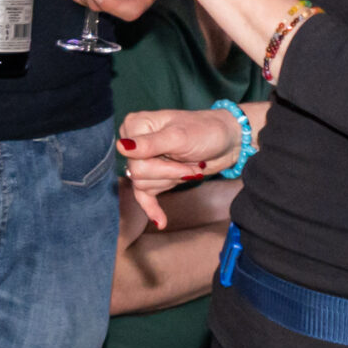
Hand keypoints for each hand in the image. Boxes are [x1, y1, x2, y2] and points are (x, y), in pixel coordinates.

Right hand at [117, 107, 242, 224]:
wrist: (225, 141)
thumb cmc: (205, 131)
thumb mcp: (179, 136)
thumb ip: (150, 143)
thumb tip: (122, 147)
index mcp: (135, 126)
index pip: (134, 159)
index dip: (161, 166)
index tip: (186, 160)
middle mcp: (134, 142)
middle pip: (138, 174)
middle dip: (170, 174)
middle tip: (193, 167)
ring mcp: (144, 159)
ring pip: (143, 185)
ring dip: (172, 181)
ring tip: (192, 170)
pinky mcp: (154, 175)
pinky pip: (143, 195)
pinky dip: (151, 208)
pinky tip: (160, 221)